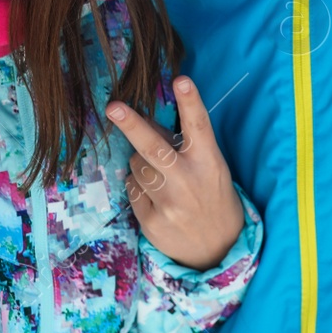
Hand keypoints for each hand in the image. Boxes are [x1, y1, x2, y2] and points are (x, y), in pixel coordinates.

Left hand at [106, 76, 243, 271]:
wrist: (218, 252)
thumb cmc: (212, 197)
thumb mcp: (210, 169)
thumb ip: (183, 146)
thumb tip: (147, 122)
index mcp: (209, 162)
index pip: (199, 126)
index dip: (190, 102)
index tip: (181, 80)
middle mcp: (188, 181)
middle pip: (153, 147)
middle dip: (131, 125)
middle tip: (113, 107)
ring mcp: (168, 203)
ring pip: (136, 165)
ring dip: (141, 164)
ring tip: (163, 179)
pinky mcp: (151, 221)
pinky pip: (131, 188)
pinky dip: (138, 186)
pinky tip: (157, 198)